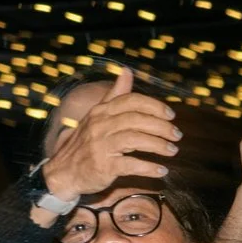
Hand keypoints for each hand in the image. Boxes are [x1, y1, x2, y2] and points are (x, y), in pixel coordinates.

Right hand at [40, 69, 179, 201]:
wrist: (64, 171)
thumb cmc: (87, 142)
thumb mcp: (97, 115)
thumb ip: (115, 95)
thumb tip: (127, 71)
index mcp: (101, 111)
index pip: (130, 101)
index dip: (154, 106)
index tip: (171, 115)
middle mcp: (99, 126)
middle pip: (135, 120)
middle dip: (161, 126)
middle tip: (177, 135)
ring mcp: (100, 146)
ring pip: (134, 139)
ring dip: (158, 145)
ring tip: (173, 150)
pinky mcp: (103, 166)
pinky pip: (130, 165)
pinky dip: (148, 167)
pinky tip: (162, 170)